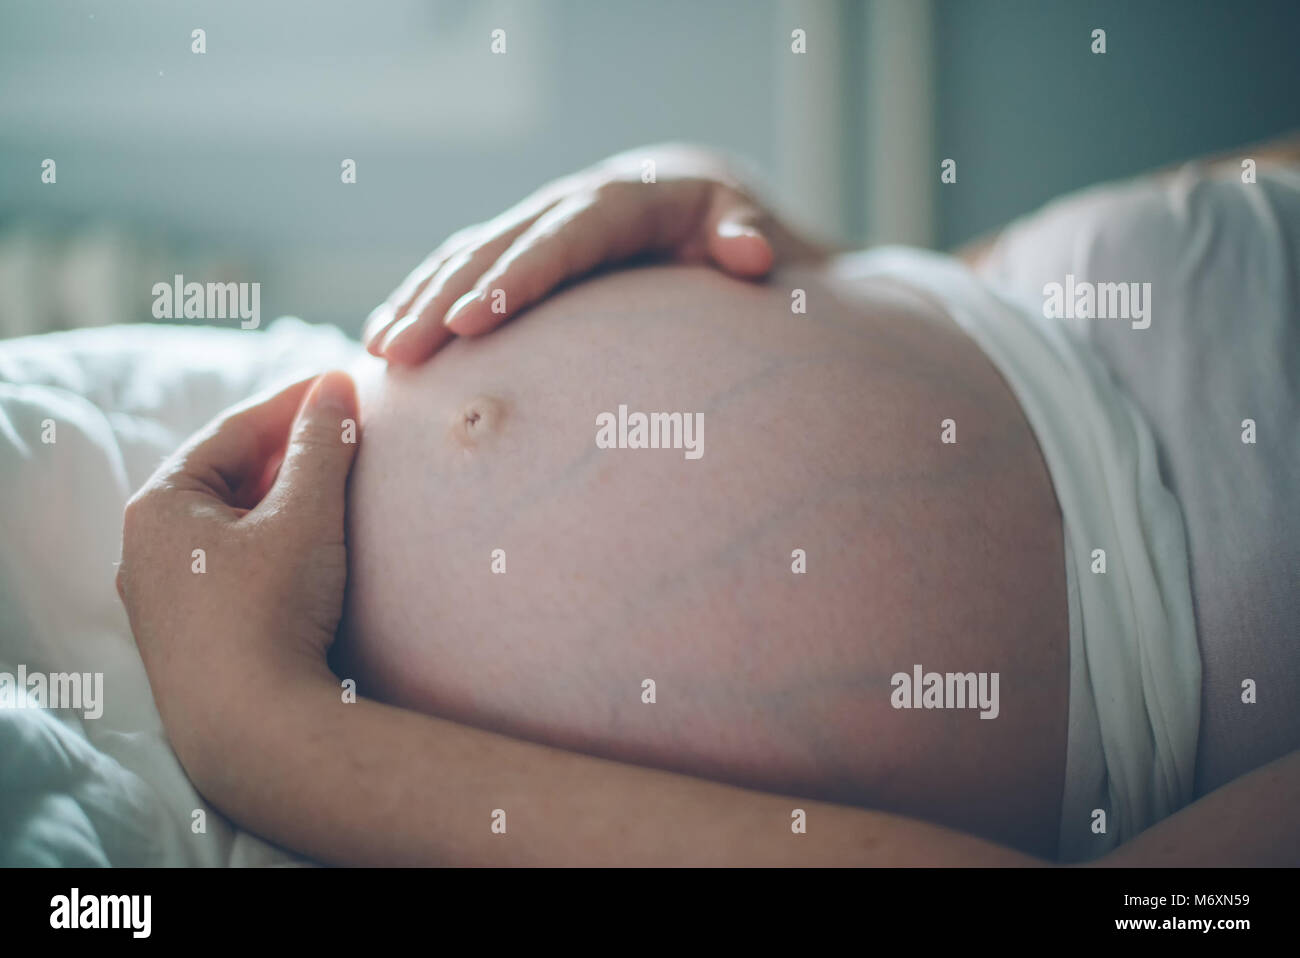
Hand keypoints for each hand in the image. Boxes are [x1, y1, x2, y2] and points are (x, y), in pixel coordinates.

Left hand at [115, 371, 358, 775]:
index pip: (233, 432)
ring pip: (227, 524)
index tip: (342, 386)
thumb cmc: (272, 611)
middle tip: (343, 432)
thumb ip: (321, 444)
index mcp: (160, 504)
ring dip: (278, 499)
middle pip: (226, 476)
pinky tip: (305, 550)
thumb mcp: (306, 515)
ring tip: (333, 486)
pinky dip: (267, 544)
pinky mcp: (186, 637)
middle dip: (286, 452)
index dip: (293, 405)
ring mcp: (161, 597)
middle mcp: (144, 548)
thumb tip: (334, 388)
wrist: (253, 732)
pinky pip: (227, 566)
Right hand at [362, 144, 827, 364]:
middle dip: (442, 300)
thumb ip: (745, 233)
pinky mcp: (515, 250)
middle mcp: (561, 210)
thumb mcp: (742, 220)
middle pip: (493, 252)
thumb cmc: (721, 223)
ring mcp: (532, 227)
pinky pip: (459, 269)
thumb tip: (751, 254)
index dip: (512, 280)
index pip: (558, 242)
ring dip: (417, 302)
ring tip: (380, 354)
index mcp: (615, 204)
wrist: (690, 199)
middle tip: (399, 352)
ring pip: (463, 259)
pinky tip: (385, 339)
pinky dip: (420, 299)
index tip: (472, 322)